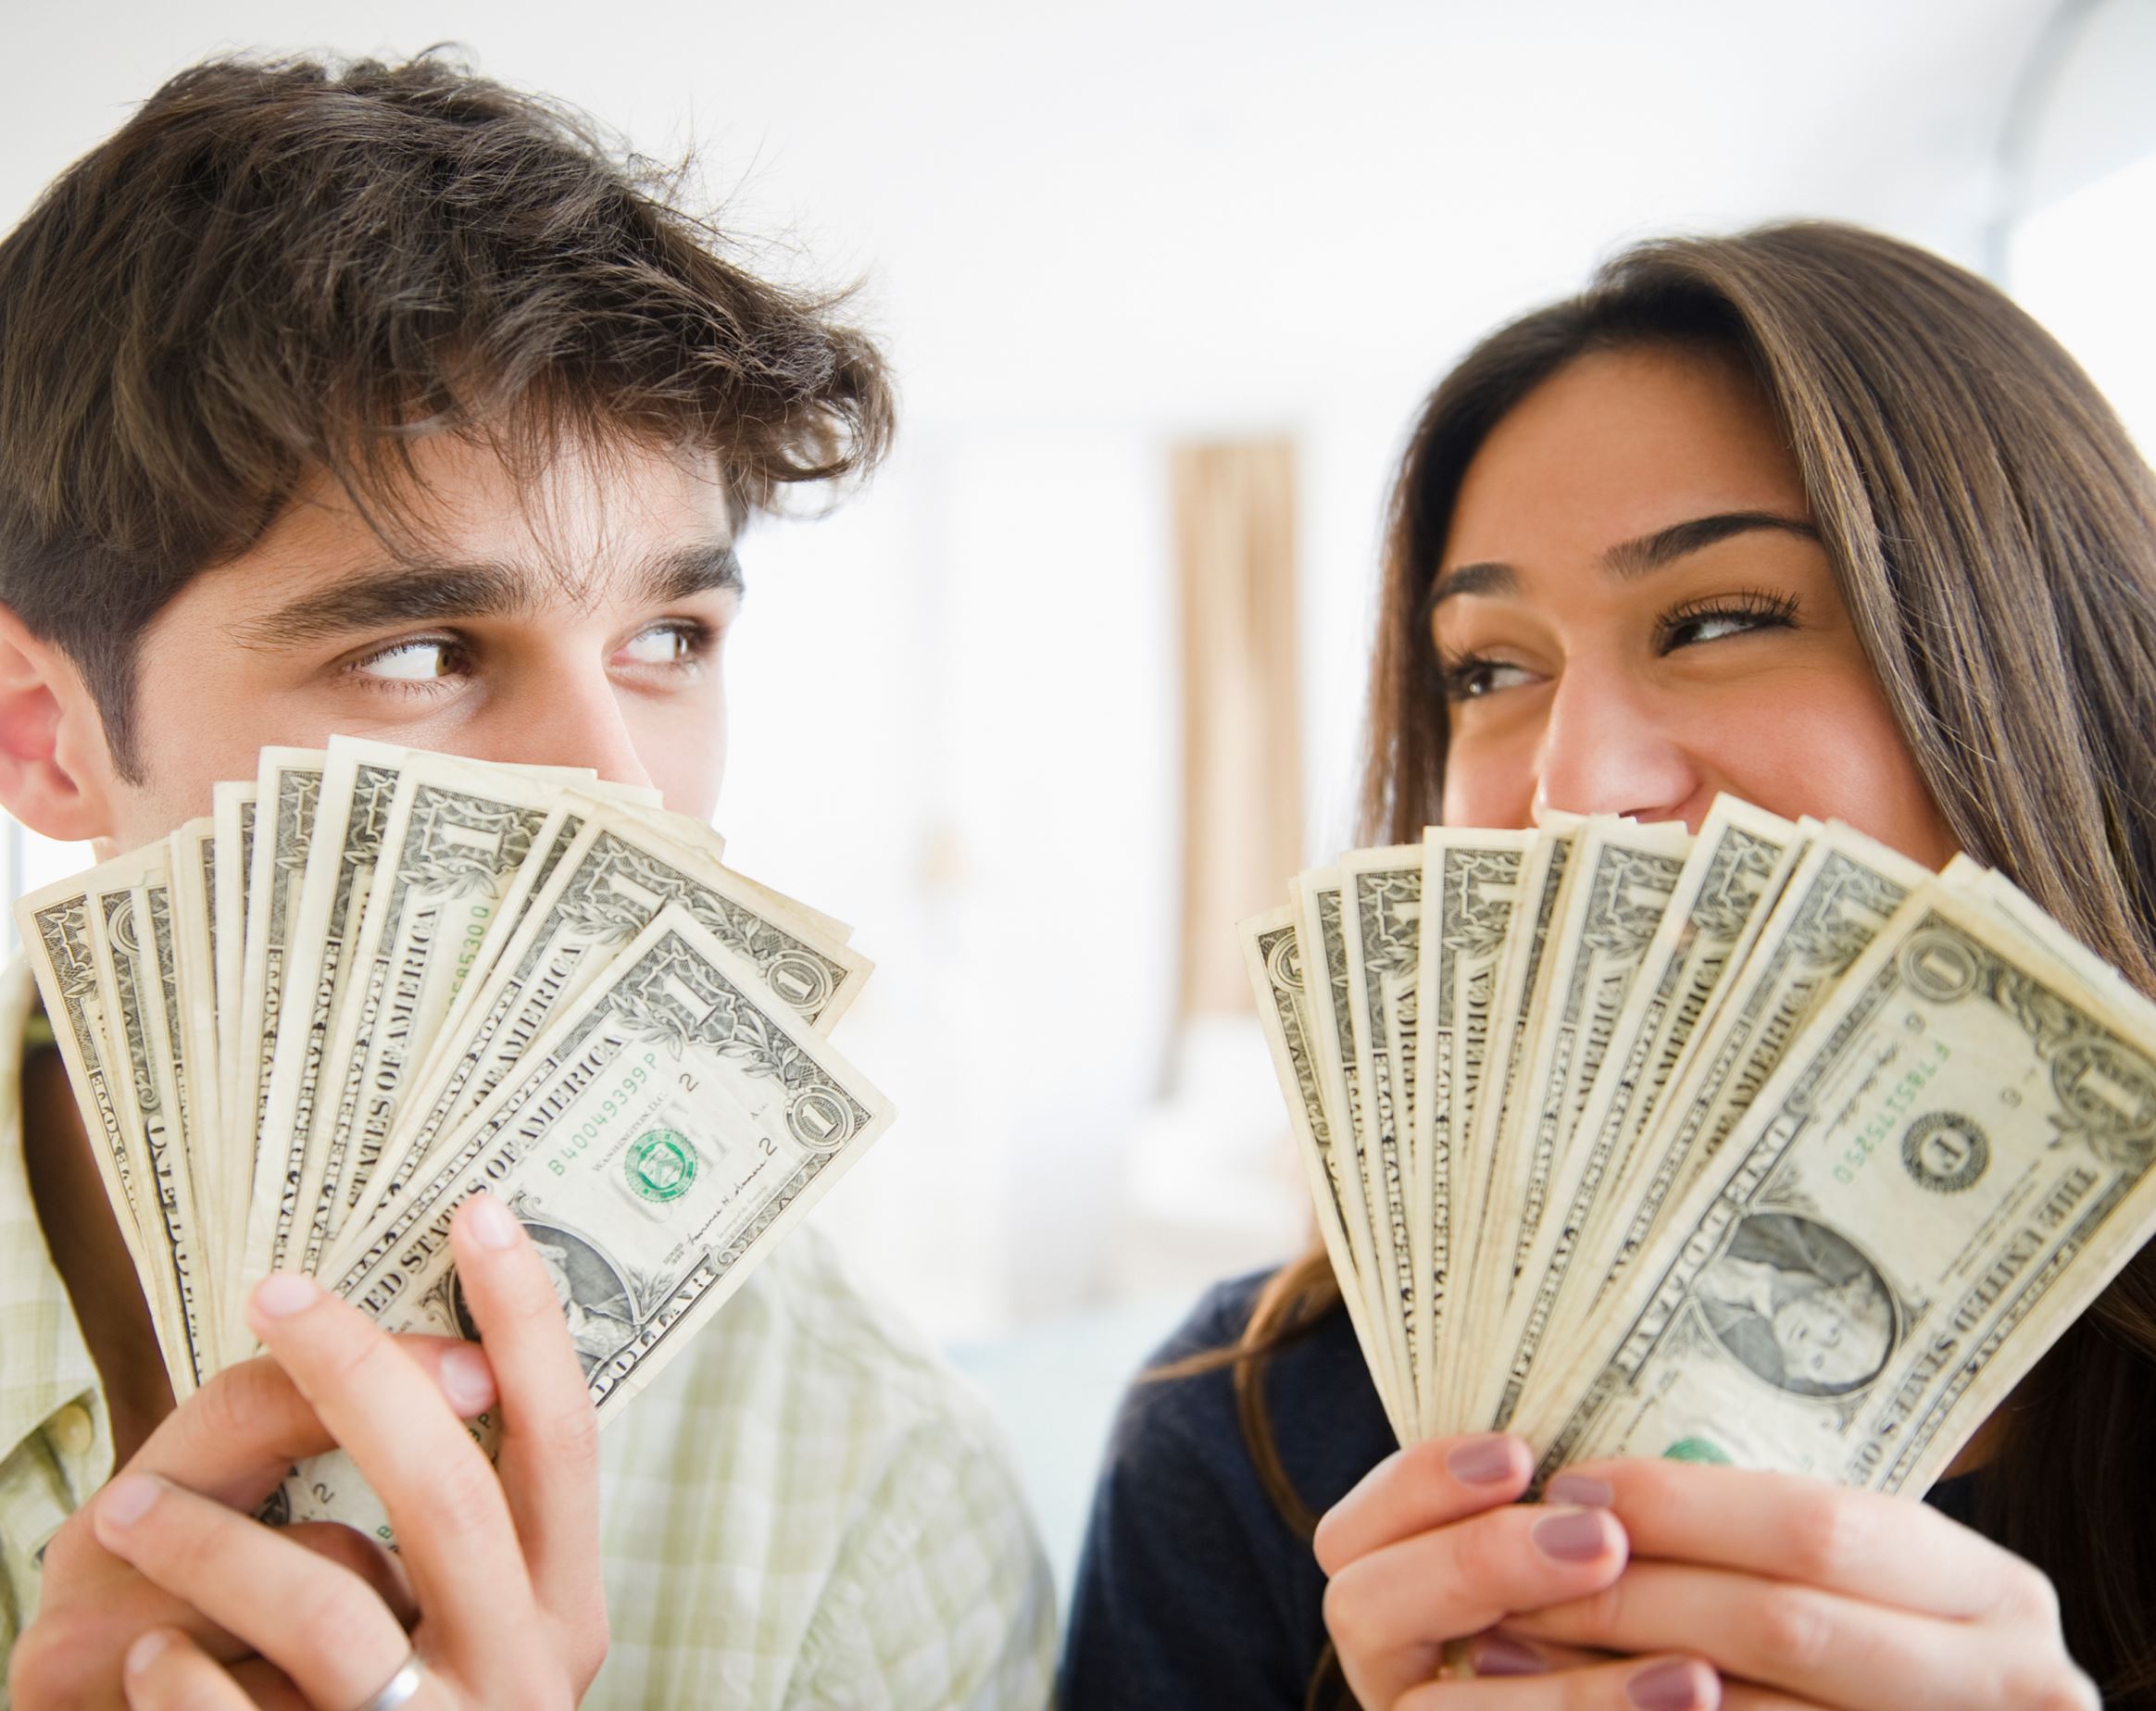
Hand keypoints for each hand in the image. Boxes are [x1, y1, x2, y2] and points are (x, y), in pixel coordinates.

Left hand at [10, 1195, 607, 1708]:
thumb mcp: (474, 1626)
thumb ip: (471, 1524)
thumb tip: (429, 1352)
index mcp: (563, 1610)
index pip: (565, 1437)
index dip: (527, 1321)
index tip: (478, 1210)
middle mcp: (525, 1673)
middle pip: (449, 1493)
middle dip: (359, 1373)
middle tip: (277, 1293)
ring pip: (329, 1606)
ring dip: (211, 1545)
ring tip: (127, 1515)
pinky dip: (178, 1678)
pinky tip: (150, 1661)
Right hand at [1314, 1433, 1716, 1708]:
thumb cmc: (1655, 1629)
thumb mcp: (1608, 1562)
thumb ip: (1577, 1521)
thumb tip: (1601, 1465)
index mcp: (1396, 1597)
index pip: (1349, 1535)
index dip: (1416, 1486)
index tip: (1519, 1455)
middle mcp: (1388, 1672)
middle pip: (1358, 1608)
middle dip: (1476, 1563)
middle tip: (1602, 1540)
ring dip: (1566, 1687)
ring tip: (1692, 1662)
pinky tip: (1699, 1693)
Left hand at [1497, 1458, 2097, 1710]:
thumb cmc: (1885, 1660)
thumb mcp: (1870, 1588)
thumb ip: (1779, 1546)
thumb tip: (1594, 1494)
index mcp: (1996, 1593)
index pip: (1819, 1529)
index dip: (1685, 1506)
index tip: (1569, 1483)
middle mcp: (2015, 1682)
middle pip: (1782, 1623)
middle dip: (1634, 1593)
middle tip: (1517, 1569)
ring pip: (1741, 1707)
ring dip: (1614, 1679)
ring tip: (1508, 1641)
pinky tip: (1572, 1705)